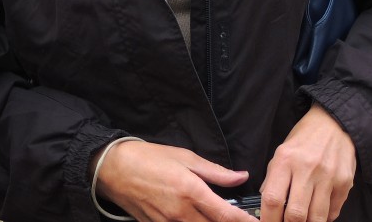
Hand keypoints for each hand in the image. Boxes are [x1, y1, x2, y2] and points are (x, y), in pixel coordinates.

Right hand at [94, 138, 253, 220]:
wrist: (112, 168)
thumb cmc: (147, 158)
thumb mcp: (183, 156)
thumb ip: (215, 171)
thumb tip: (241, 176)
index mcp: (191, 191)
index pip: (228, 216)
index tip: (258, 221)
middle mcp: (182, 213)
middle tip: (239, 219)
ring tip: (218, 217)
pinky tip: (197, 218)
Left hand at [258, 104, 355, 221]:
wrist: (334, 125)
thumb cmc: (303, 139)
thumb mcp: (281, 151)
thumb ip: (273, 177)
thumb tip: (265, 203)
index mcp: (285, 160)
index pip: (273, 198)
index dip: (268, 218)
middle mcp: (307, 170)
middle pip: (296, 213)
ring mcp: (328, 179)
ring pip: (316, 218)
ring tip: (300, 221)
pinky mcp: (344, 185)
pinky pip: (333, 212)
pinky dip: (323, 218)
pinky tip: (316, 214)